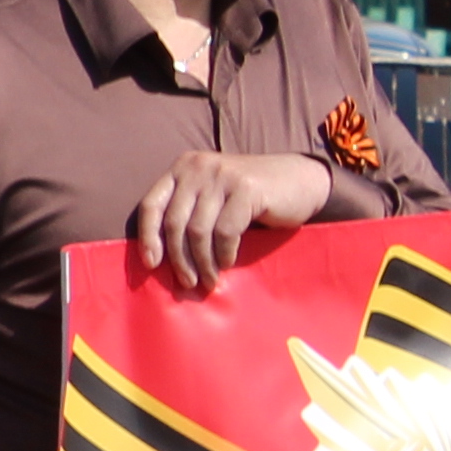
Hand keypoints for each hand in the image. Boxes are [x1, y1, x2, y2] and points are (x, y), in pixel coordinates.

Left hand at [127, 151, 328, 293]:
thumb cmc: (251, 197)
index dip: (148, 237)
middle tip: (188, 282)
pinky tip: (228, 262)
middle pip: (174, 222)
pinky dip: (224, 253)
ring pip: (198, 231)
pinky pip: (225, 232)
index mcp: (182, 168)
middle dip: (179, 258)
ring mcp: (222, 176)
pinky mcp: (246, 189)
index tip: (152, 265)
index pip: (151, 205)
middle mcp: (198, 167)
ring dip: (202, 262)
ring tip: (209, 280)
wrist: (302, 180)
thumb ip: (189, 214)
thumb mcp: (213, 198)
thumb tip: (160, 258)